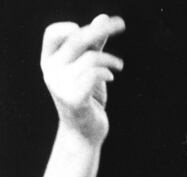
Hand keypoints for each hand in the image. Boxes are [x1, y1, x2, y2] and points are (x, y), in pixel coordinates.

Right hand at [41, 14, 125, 145]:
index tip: (88, 27)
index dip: (68, 27)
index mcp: (49, 62)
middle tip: (121, 24)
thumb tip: (103, 18)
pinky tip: (111, 77)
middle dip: (100, 29)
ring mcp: (60, 86)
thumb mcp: (88, 67)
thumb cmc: (87, 97)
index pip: (52, 34)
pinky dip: (106, 72)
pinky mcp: (74, 98)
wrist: (85, 132)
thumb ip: (94, 44)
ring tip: (119, 66)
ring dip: (110, 60)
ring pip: (91, 58)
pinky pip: (94, 74)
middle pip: (76, 40)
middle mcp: (51, 72)